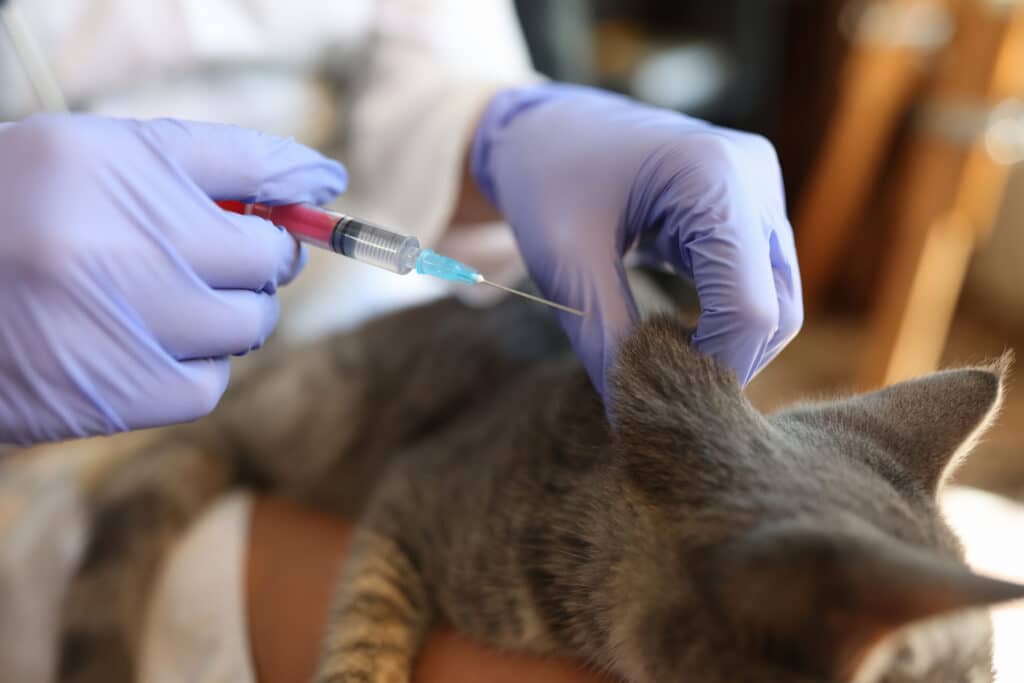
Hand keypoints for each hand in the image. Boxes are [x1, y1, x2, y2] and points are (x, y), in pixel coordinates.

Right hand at [0, 114, 345, 444]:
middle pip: (270, 255)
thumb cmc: (3, 223)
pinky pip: (209, 383)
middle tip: (226, 261)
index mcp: (105, 160)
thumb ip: (184, 168)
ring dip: (226, 317)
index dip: (299, 180)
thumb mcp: (75, 165)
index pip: (250, 161)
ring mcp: (129, 316)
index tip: (323, 191)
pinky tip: (143, 351)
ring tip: (164, 305)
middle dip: (259, 262)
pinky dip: (193, 369)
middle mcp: (125, 234)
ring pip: (248, 324)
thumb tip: (309, 184)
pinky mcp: (124, 391)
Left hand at [471, 84, 801, 396]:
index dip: (714, 367)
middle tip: (658, 388)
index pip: (749, 308)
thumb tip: (633, 418)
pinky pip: (759, 280)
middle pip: (776, 309)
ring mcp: (758, 189)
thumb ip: (604, 340)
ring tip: (661, 359)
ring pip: (775, 300)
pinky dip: (724, 316)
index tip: (658, 398)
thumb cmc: (545, 178)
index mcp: (713, 177)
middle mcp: (753, 177)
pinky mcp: (749, 204)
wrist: (543, 127)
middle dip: (724, 360)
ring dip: (727, 341)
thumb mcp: (563, 263)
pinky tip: (674, 330)